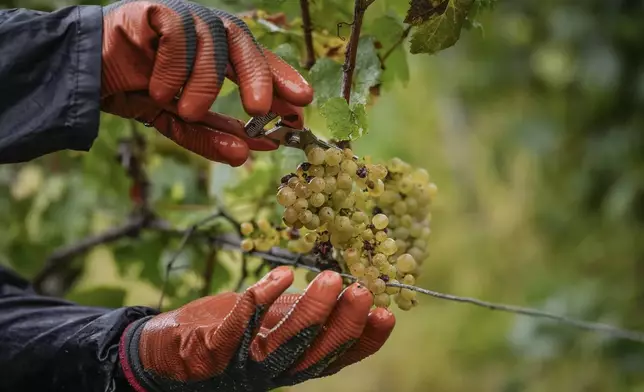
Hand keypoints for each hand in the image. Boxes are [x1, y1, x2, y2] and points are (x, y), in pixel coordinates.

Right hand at [100, 1, 312, 165]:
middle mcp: (204, 31)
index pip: (257, 61)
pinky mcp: (153, 10)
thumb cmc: (136, 90)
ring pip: (212, 37)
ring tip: (188, 109)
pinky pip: (176, 32)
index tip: (301, 108)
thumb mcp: (179, 121)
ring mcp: (181, 17)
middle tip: (261, 109)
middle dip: (258, 75)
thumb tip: (247, 154)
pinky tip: (160, 89)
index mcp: (216, 53)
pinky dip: (174, 66)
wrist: (84, 75)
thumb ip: (210, 135)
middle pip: (243, 41)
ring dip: (205, 80)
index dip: (282, 81)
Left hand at [119, 267, 395, 391]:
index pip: (334, 358)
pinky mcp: (209, 353)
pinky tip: (281, 275)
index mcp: (289, 364)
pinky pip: (236, 328)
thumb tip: (343, 288)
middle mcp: (269, 372)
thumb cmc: (224, 333)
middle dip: (341, 323)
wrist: (165, 352)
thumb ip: (300, 314)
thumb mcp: (270, 324)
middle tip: (361, 290)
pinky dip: (259, 302)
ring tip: (331, 278)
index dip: (363, 341)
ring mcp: (239, 366)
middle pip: (313, 354)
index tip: (386, 312)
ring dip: (309, 311)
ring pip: (282, 345)